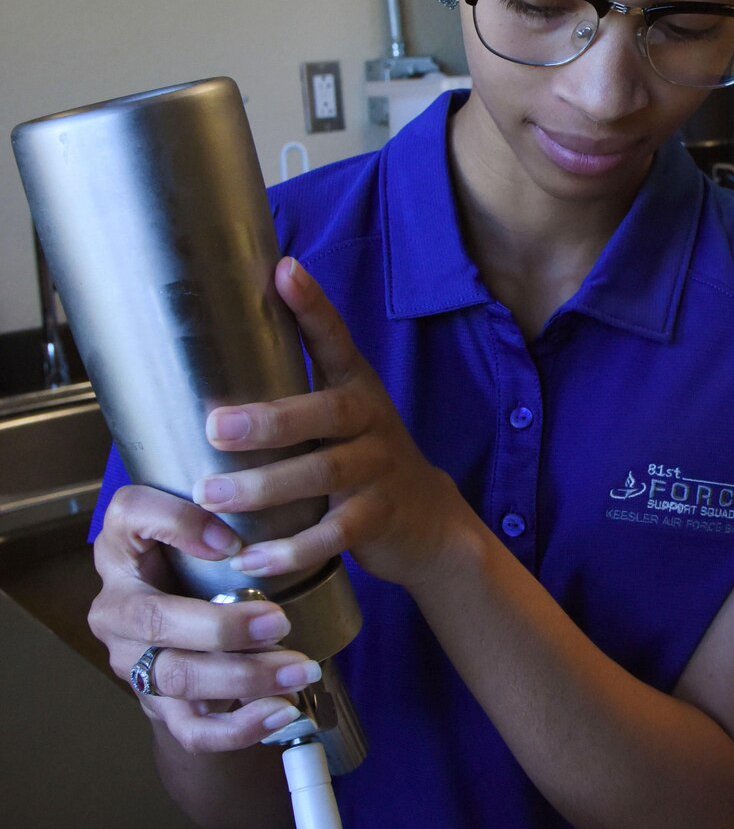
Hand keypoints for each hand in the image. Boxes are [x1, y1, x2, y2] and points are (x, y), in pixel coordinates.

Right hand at [90, 482, 323, 753]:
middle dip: (222, 626)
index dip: (176, 525)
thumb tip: (257, 522)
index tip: (232, 541)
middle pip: (156, 621)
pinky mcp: (159, 707)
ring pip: (178, 678)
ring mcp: (134, 662)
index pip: (129, 516)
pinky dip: (240, 726)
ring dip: (244, 677)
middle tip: (280, 621)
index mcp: (123, 549)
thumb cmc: (198, 569)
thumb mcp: (202, 531)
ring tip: (299, 669)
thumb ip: (225, 515)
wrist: (186, 641)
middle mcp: (117, 608)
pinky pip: (193, 729)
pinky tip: (282, 711)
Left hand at [194, 257, 466, 592]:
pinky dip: (290, 549)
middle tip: (215, 427)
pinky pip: (334, 534)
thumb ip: (293, 394)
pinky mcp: (380, 517)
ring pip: (323, 474)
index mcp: (355, 387)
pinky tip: (251, 559)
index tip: (284, 270)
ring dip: (263, 487)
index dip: (312, 306)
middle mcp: (371, 421)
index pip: (335, 338)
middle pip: (324, 413)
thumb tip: (209, 365)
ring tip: (212, 497)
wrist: (429, 521)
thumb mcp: (340, 417)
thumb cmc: (361, 460)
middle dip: (269, 420)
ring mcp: (379, 469)